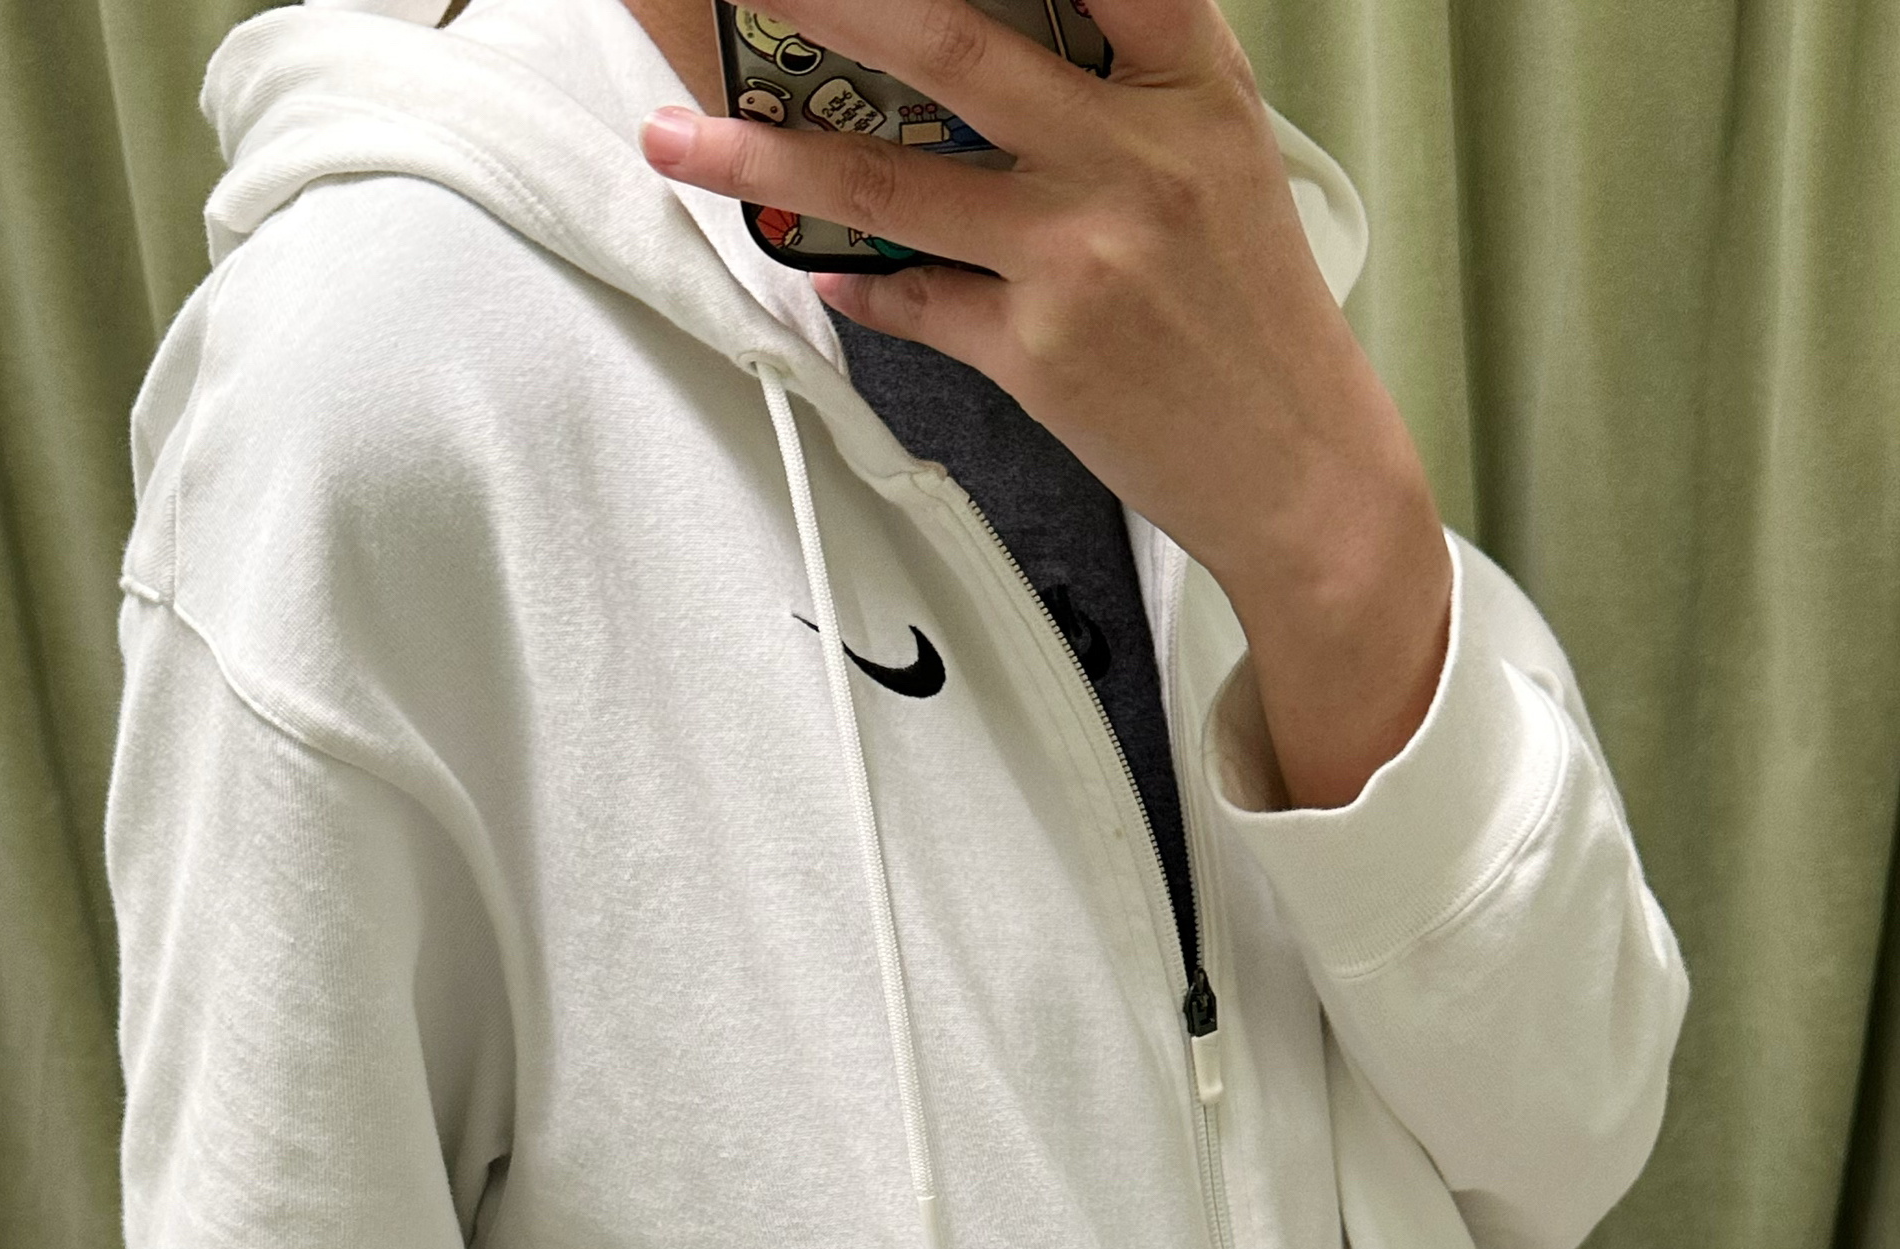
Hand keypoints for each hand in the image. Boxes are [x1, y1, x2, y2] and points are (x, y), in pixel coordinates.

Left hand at [639, 0, 1450, 807]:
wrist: (1301, 470)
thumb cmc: (1252, 313)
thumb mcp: (1223, 158)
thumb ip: (1135, 77)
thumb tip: (1013, 30)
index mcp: (1190, 86)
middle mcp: (1133, 159)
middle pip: (955, 47)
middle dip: (834, 3)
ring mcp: (1079, 258)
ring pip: (891, 188)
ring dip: (766, 160)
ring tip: (679, 140)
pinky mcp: (1037, 353)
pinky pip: (911, 302)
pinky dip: (852, 281)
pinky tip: (806, 262)